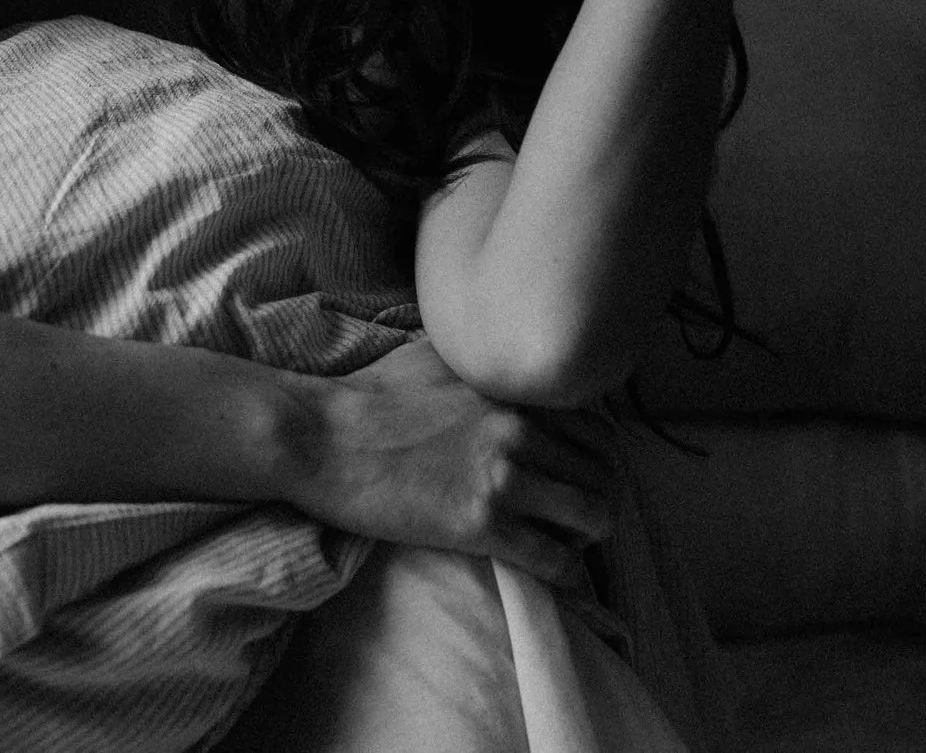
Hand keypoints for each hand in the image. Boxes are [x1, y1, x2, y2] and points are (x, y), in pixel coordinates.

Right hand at [291, 339, 617, 584]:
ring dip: (586, 534)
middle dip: (594, 495)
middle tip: (570, 511)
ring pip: (593, 516)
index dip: (592, 457)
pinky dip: (565, 572)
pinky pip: (555, 559)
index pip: (596, 429)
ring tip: (563, 540)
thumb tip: (502, 364)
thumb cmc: (368, 393)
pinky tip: (552, 572)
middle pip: (604, 474)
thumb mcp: (436, 354)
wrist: (321, 437)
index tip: (575, 473)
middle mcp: (520, 429)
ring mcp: (503, 478)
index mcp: (512, 388)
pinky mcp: (481, 525)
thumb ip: (483, 362)